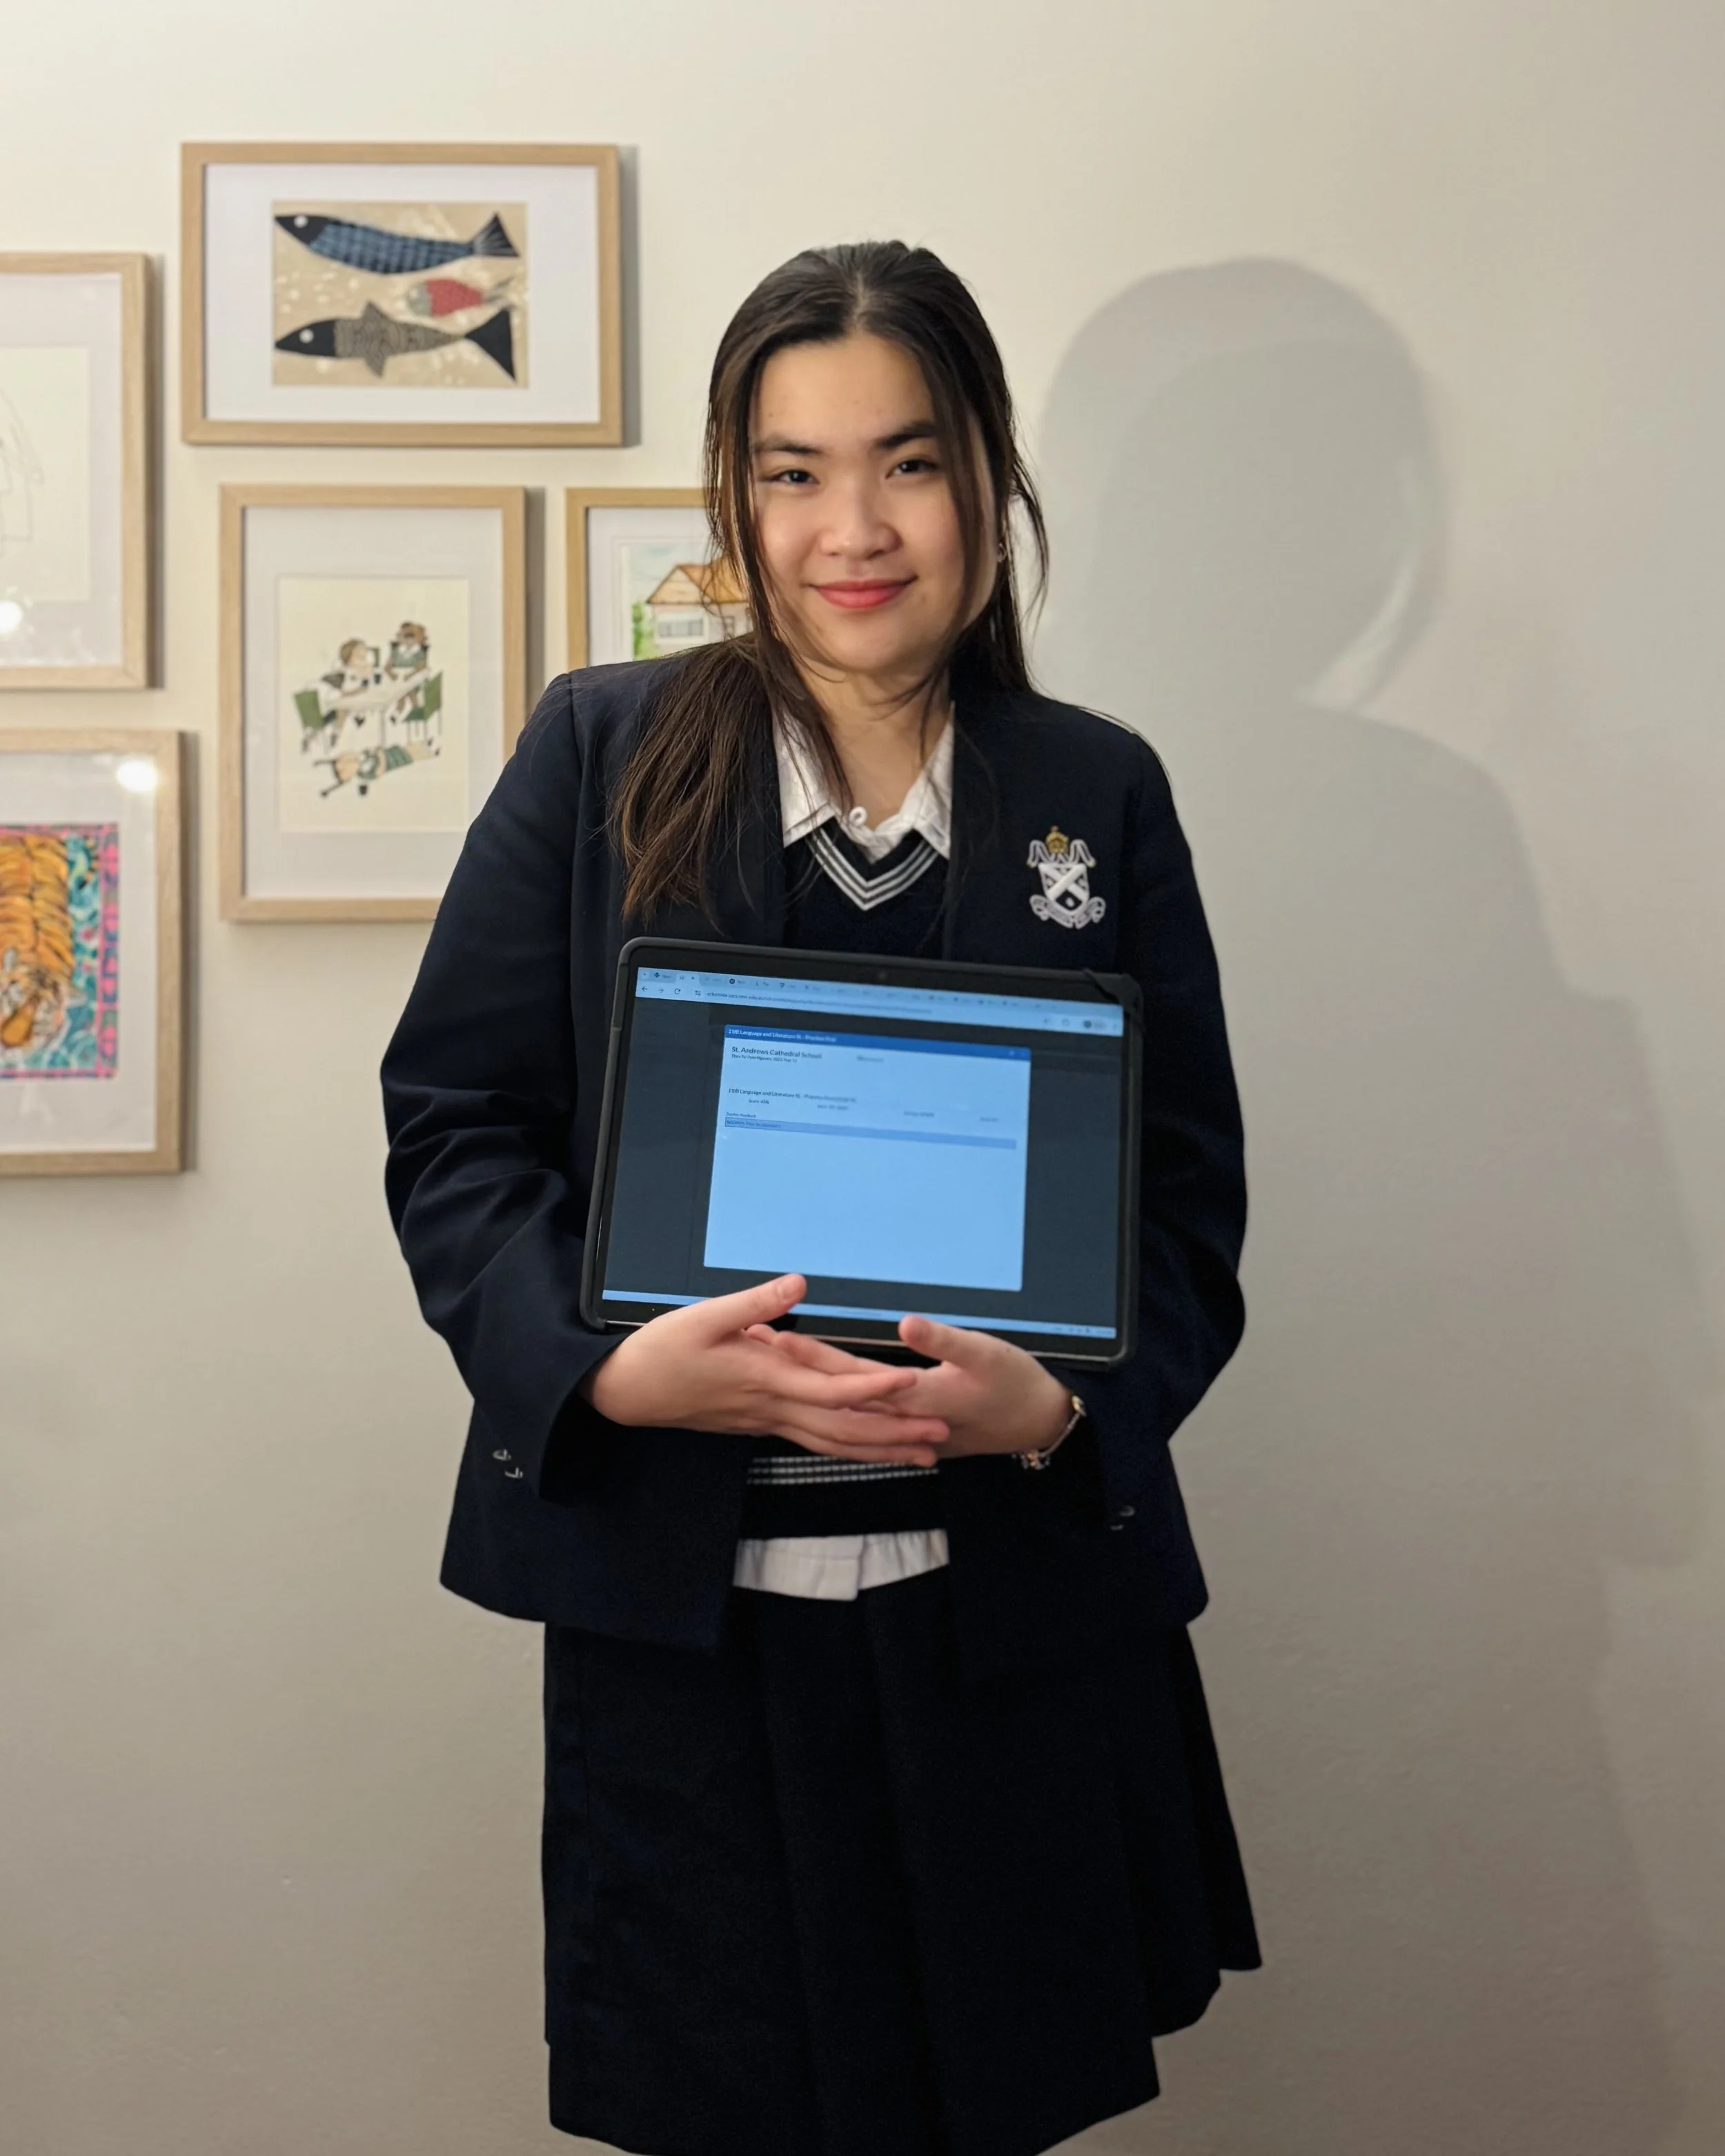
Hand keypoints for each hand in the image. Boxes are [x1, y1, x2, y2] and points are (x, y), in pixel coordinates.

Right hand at [581, 1275, 949, 1463]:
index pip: (830, 1387)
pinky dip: (848, 1447)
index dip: (872, 1387)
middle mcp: (772, 1407)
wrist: (628, 1391)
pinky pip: (814, 1441)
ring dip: (879, 1450)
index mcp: (765, 1378)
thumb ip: (756, 1301)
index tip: (910, 1382)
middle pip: (843, 1428)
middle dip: (894, 1433)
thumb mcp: (705, 1315)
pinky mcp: (759, 1425)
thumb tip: (799, 1283)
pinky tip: (868, 1448)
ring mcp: (767, 1421)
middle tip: (940, 1436)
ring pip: (833, 1443)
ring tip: (921, 1454)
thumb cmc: (663, 1350)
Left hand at [745, 1314, 1070, 1458]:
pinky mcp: (908, 1427)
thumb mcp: (986, 1354)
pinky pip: (858, 1423)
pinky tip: (813, 1407)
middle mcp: (899, 1416)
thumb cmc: (1015, 1385)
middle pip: (833, 1395)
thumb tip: (905, 1324)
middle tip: (754, 1347)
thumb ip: (944, 1340)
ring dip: (805, 1392)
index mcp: (911, 1396)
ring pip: (841, 1411)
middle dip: (793, 1372)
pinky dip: (830, 1412)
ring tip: (772, 1370)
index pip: (847, 1375)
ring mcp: (902, 1426)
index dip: (808, 1356)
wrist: (1036, 1424)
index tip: (773, 1336)